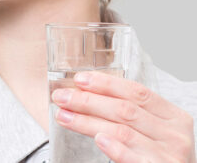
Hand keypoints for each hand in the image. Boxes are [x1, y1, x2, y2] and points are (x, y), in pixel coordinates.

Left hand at [51, 70, 195, 162]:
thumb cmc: (159, 154)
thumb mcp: (152, 129)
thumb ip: (130, 112)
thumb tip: (85, 94)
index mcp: (172, 116)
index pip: (136, 92)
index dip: (106, 83)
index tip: (79, 79)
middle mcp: (173, 134)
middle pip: (124, 110)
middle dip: (88, 101)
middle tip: (61, 97)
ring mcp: (168, 154)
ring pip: (121, 131)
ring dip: (88, 122)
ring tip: (64, 116)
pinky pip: (133, 158)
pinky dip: (115, 148)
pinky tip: (99, 140)